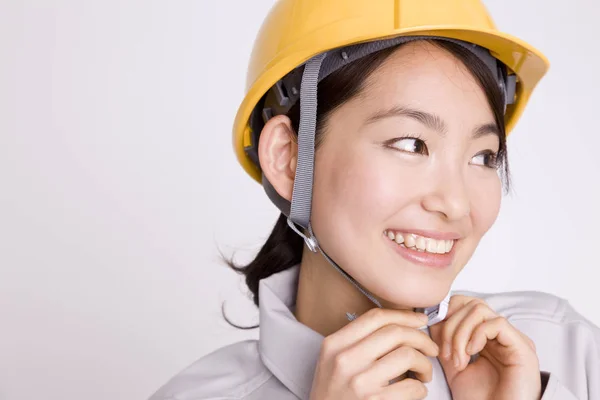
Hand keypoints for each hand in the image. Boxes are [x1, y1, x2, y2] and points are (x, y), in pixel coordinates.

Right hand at [309, 308, 438, 399]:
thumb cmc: (333, 393)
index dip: (404, 315)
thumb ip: (356, 341)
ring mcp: (359, 382)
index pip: (375, 317)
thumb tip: (398, 325)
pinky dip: (420, 389)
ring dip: (425, 364)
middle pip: (395, 332)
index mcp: (335, 344)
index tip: (420, 320)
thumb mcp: (333, 361)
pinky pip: (411, 388)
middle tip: (430, 349)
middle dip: (421, 339)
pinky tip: (415, 391)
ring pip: (407, 356)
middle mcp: (345, 359)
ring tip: (423, 373)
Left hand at [429, 295, 541, 399]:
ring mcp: (513, 339)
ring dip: (460, 333)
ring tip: (458, 360)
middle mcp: (501, 334)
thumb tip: (433, 318)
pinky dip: (477, 335)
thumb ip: (445, 342)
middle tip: (445, 354)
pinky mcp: (523, 347)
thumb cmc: (480, 399)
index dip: (446, 313)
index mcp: (487, 337)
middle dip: (450, 326)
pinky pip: (496, 323)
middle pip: (470, 304)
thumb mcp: (454, 366)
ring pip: (480, 310)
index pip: (465, 304)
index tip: (434, 335)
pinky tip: (471, 354)